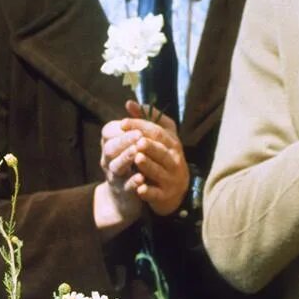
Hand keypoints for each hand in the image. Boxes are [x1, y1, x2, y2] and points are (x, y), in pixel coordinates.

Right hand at [96, 117, 143, 236]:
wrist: (124, 197)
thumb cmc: (131, 163)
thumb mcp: (132, 141)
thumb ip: (134, 123)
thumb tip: (131, 102)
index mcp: (110, 145)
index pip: (108, 131)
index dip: (120, 128)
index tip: (133, 125)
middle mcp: (108, 160)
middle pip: (110, 148)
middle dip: (124, 141)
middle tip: (139, 136)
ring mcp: (114, 176)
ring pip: (115, 166)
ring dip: (126, 158)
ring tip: (137, 153)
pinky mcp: (123, 191)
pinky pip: (126, 186)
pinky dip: (133, 182)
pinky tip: (141, 178)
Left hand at [119, 100, 189, 215]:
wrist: (174, 191)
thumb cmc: (164, 159)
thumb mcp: (160, 138)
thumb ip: (146, 120)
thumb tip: (129, 103)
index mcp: (172, 144)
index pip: (157, 131)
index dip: (141, 126)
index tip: (123, 122)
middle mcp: (174, 160)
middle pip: (161, 150)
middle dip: (149, 145)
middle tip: (137, 141)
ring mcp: (170, 179)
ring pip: (159, 171)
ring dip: (149, 165)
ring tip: (137, 158)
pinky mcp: (165, 196)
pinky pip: (157, 194)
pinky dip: (149, 191)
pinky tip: (140, 188)